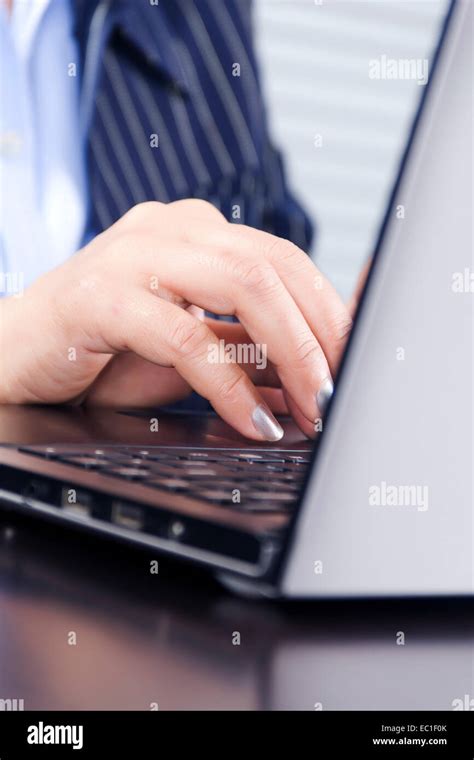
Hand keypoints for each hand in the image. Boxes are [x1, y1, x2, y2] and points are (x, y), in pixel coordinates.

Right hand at [0, 200, 352, 440]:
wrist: (15, 359)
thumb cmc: (101, 353)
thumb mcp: (191, 351)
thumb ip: (246, 351)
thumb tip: (311, 377)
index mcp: (195, 232)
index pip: (285, 258)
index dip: (328, 312)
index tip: (352, 363)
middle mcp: (170, 229)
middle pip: (274, 266)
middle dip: (320, 335)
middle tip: (338, 394)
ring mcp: (134, 254)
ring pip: (243, 284)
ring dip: (290, 352)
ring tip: (309, 406)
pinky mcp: (100, 294)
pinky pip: (185, 335)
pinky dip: (228, 385)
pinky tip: (251, 421)